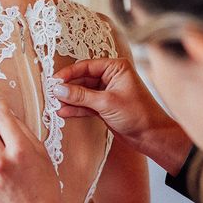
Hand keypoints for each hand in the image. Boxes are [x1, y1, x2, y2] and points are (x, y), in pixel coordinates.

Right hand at [53, 58, 191, 174]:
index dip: (69, 73)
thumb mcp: (106, 103)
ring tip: (54, 104)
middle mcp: (111, 78)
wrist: (152, 136)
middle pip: (83, 79)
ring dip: (70, 99)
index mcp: (116, 68)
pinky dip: (76, 109)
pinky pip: (86, 105)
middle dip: (68, 88)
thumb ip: (81, 96)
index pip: (87, 66)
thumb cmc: (138, 114)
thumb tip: (59, 90)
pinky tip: (64, 112)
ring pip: (83, 93)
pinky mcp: (105, 107)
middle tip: (51, 94)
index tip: (54, 81)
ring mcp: (107, 93)